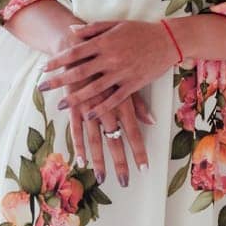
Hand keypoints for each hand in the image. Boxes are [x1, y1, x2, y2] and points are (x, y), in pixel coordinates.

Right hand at [37, 20, 180, 186]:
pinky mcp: (73, 106)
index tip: (145, 168)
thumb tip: (152, 121)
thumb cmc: (109, 61)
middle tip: (126, 182)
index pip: (134, 131)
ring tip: (104, 178)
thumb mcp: (126, 78)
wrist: (78, 44)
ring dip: (99, 160)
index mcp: (122, 100)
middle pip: (116, 140)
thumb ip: (138, 104)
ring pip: (96, 140)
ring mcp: (88, 107)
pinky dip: (78, 146)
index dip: (139, 150)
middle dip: (122, 162)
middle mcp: (107, 106)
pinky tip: (81, 162)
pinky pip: (76, 130)